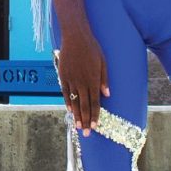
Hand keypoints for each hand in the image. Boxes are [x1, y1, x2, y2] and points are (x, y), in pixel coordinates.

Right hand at [55, 13, 109, 136]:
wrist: (75, 37)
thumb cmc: (92, 48)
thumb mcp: (103, 62)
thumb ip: (104, 80)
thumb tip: (107, 94)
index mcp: (93, 80)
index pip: (94, 102)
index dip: (95, 115)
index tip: (95, 126)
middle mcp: (81, 82)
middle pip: (83, 105)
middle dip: (86, 120)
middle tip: (87, 133)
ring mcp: (71, 79)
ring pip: (73, 101)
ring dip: (76, 114)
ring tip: (78, 126)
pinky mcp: (63, 75)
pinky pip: (65, 92)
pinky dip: (67, 102)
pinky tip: (69, 110)